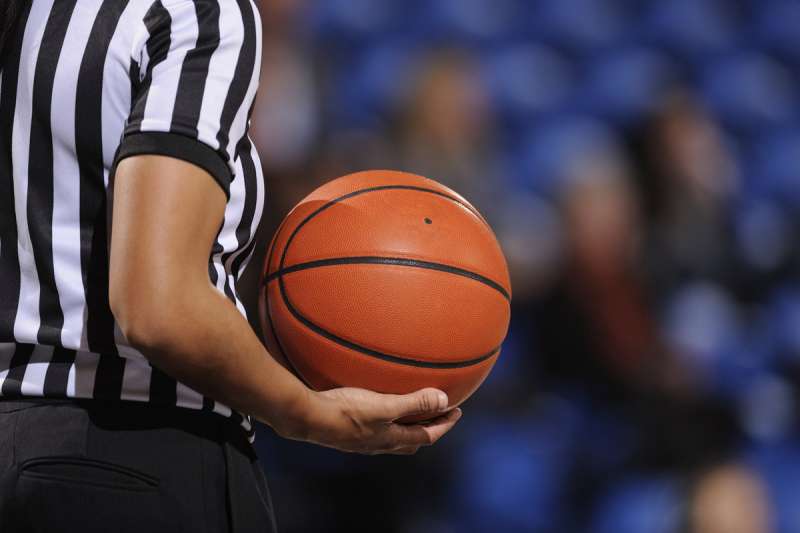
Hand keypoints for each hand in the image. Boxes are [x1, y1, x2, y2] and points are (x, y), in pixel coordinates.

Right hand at [278, 387, 461, 454]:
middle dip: (428, 427)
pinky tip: (378, 404)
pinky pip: (377, 426)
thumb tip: (444, 400)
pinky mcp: (348, 430)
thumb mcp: (383, 405)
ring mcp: (362, 439)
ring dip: (407, 423)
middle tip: (439, 412)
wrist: (307, 417)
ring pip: (393, 434)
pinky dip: (388, 417)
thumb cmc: (345, 411)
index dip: (444, 425)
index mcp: (390, 439)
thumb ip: (413, 402)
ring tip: (412, 408)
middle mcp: (378, 443)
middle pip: (412, 440)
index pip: (426, 436)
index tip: (457, 411)